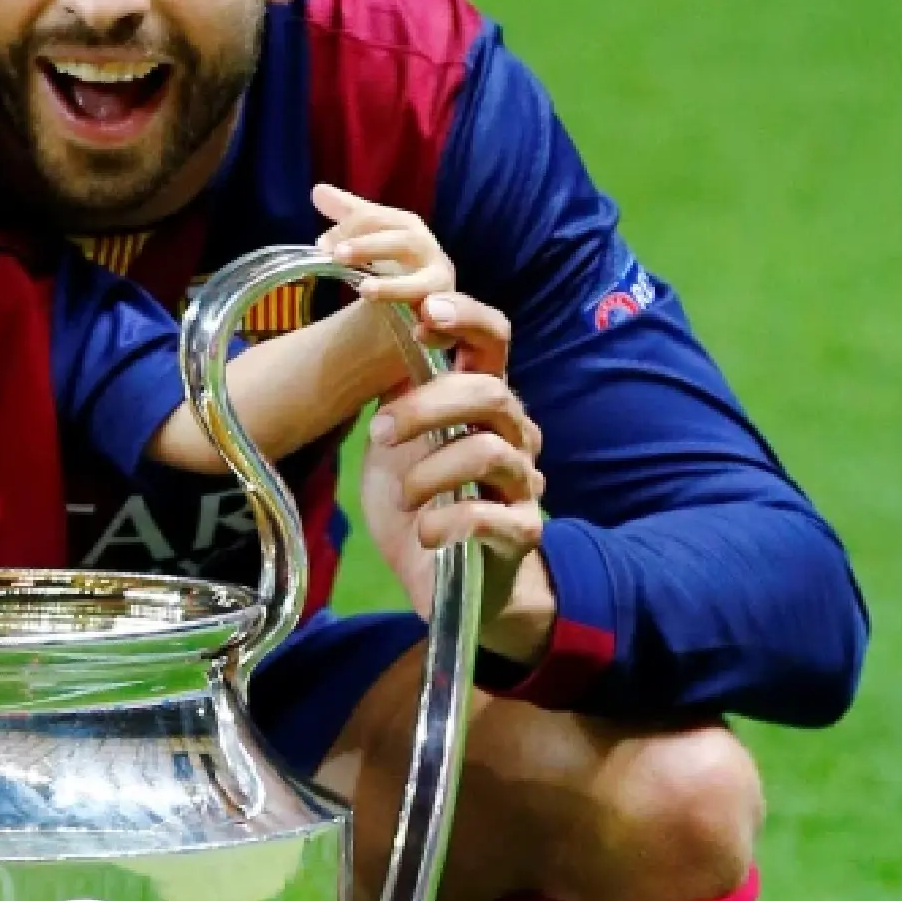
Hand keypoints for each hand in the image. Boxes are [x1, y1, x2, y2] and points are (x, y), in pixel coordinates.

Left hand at [313, 181, 454, 319]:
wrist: (428, 301)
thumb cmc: (397, 263)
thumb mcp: (373, 238)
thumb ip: (349, 216)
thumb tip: (317, 190)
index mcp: (409, 230)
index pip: (381, 220)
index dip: (353, 227)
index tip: (322, 242)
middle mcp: (428, 253)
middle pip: (405, 242)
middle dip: (372, 247)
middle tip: (337, 255)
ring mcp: (440, 287)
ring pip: (425, 284)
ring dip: (396, 287)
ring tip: (365, 291)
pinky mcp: (446, 320)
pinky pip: (444, 327)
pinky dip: (433, 331)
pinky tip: (416, 333)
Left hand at [356, 295, 553, 657]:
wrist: (451, 586)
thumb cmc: (422, 507)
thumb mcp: (396, 445)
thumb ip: (397, 393)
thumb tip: (379, 330)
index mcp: (483, 405)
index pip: (494, 341)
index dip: (465, 318)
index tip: (422, 314)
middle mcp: (512, 436)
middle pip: (489, 392)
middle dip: (426, 406)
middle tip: (380, 432)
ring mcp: (522, 485)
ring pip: (488, 451)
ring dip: (430, 471)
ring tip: (402, 498)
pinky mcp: (521, 533)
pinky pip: (489, 515)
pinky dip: (445, 523)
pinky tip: (424, 534)